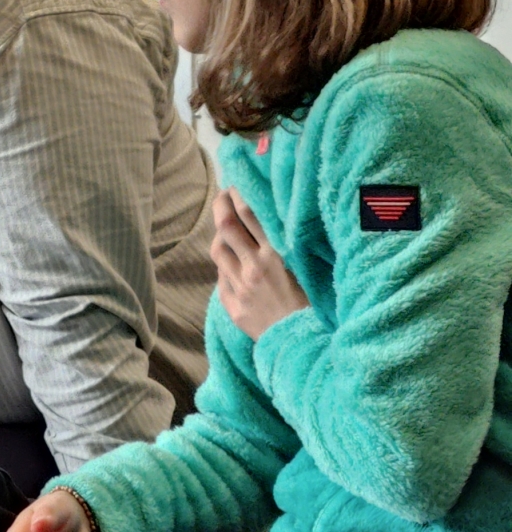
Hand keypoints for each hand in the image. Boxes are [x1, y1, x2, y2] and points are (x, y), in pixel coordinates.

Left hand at [211, 188, 308, 340]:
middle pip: (226, 226)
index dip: (238, 196)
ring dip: (219, 236)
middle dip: (220, 206)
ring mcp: (240, 288)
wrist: (306, 345)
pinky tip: (232, 265)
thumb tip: (270, 220)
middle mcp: (254, 268)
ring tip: (225, 230)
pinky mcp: (233, 306)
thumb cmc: (314, 305)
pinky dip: (225, 268)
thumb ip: (285, 246)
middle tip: (222, 196)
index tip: (236, 186)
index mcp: (276, 256)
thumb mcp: (305, 268)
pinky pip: (220, 278)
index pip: (249, 215)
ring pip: (218, 251)